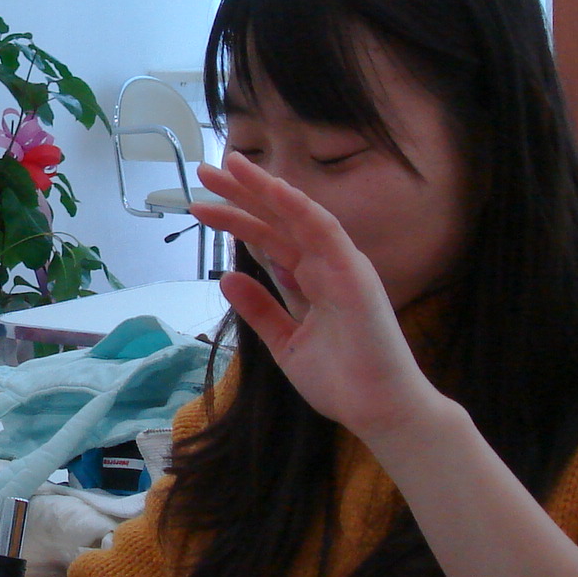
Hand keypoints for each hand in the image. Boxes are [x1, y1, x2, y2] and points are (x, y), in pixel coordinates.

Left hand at [191, 151, 447, 446]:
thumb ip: (260, 309)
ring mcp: (341, 265)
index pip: (268, 240)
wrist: (378, 411)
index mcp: (312, 280)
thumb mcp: (285, 343)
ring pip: (297, 215)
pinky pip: (324, 230)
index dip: (236, 220)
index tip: (200, 207)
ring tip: (230, 165)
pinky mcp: (354, 272)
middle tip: (204, 171)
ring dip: (264, 188)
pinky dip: (298, 206)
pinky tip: (272, 188)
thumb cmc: (341, 382)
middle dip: (242, 194)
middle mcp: (326, 265)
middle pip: (277, 220)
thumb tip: (228, 278)